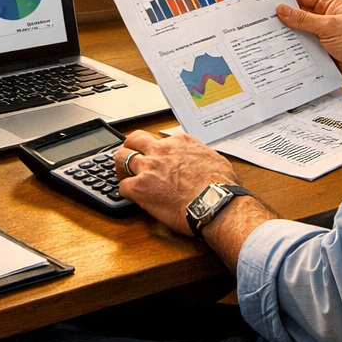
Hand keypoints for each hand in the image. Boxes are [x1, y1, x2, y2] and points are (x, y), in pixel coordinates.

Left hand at [112, 129, 242, 234]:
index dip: (155, 149)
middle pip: (134, 140)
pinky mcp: (140, 187)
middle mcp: (161, 150)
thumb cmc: (220, 186)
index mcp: (180, 142)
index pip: (159, 139)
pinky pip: (122, 186)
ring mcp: (149, 167)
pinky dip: (125, 192)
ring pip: (121, 158)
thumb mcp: (214, 159)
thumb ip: (201, 155)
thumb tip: (202, 162)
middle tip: (130, 160)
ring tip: (124, 176)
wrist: (215, 203)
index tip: (156, 157)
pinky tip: (132, 197)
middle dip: (130, 148)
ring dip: (121, 167)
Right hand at [276, 0, 341, 93]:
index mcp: (329, 5)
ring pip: (298, 32)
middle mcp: (325, 19)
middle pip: (298, 13)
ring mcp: (322, 36)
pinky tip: (280, 51)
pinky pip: (302, 48)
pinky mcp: (321, 52)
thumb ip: (304, 19)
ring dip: (286, 34)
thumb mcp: (329, 27)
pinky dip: (292, 50)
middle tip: (262, 18)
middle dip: (282, 16)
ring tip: (267, 34)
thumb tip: (283, 10)